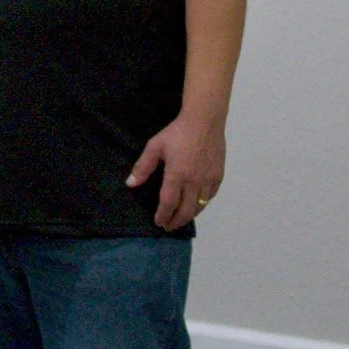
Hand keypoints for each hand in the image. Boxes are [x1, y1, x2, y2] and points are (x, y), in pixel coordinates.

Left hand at [127, 113, 224, 230]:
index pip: (169, 203)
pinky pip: (211, 197)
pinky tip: (197, 204)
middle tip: (168, 226)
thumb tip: (130, 184)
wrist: (204, 121)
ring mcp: (209, 180)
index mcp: (177, 176)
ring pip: (200, 206)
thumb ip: (143, 167)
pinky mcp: (218, 176)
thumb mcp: (155, 146)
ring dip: (190, 216)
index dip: (163, 216)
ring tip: (181, 218)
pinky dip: (202, 204)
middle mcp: (194, 182)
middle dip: (176, 222)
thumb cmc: (177, 133)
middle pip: (186, 211)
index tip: (158, 222)